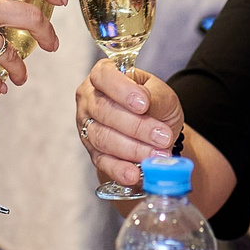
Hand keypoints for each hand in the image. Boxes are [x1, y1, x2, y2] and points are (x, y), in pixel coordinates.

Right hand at [77, 58, 181, 188]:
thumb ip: (154, 96)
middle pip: (104, 112)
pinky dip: (120, 169)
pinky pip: (103, 162)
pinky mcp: (94, 153)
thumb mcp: (161, 93)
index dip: (122, 91)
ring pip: (103, 138)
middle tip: (162, 135)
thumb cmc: (154, 104)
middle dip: (136, 126)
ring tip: (158, 154)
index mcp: (103, 76)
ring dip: (133, 148)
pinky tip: (135, 173)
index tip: (144, 104)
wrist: (158, 130)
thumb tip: (146, 103)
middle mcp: (89, 100)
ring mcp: (88, 128)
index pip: (104, 77)